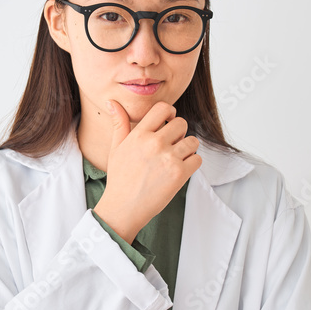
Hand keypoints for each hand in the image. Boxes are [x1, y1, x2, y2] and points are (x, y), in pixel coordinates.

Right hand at [93, 100, 201, 242]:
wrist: (124, 207)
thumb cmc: (120, 178)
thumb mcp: (116, 148)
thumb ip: (119, 123)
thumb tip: (112, 102)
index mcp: (140, 134)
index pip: (163, 108)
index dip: (170, 113)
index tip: (169, 123)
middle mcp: (154, 143)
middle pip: (182, 124)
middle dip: (179, 133)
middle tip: (171, 146)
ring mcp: (168, 158)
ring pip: (192, 141)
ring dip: (187, 149)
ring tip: (175, 159)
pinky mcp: (179, 174)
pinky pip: (197, 159)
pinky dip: (192, 164)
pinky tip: (179, 170)